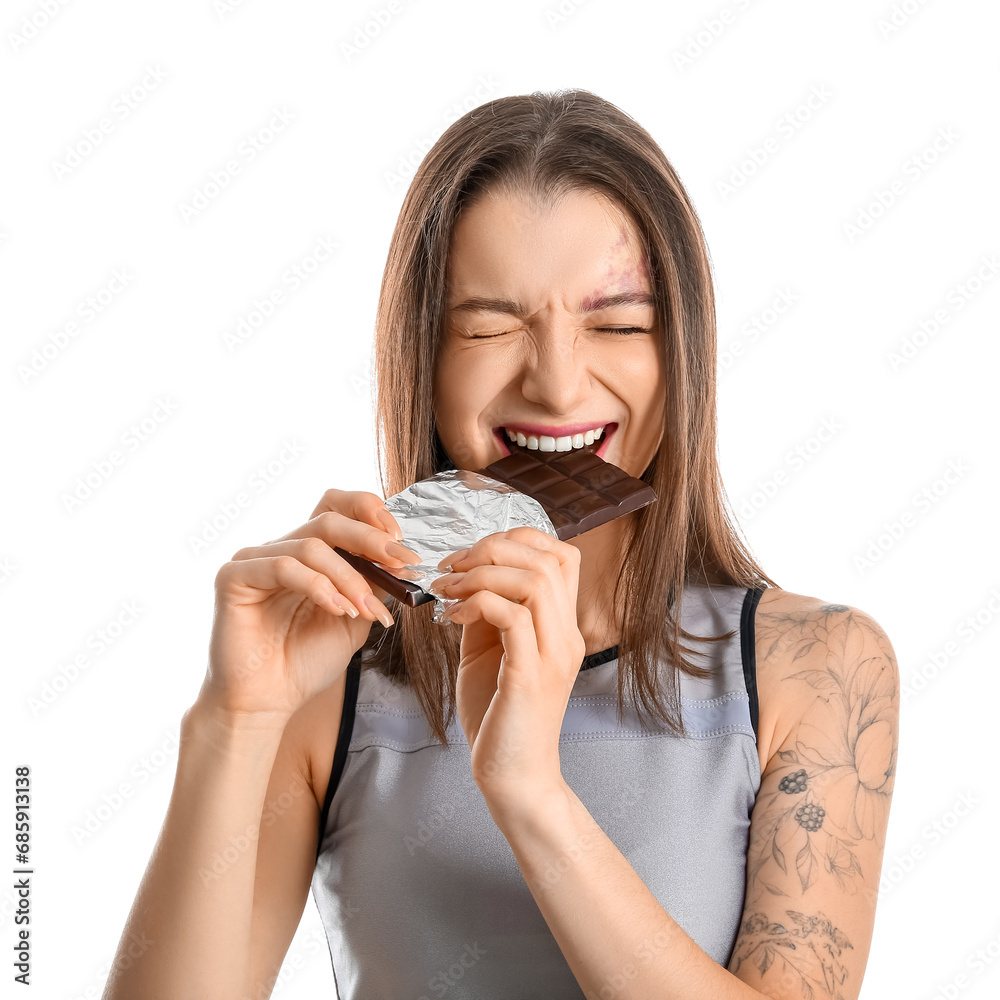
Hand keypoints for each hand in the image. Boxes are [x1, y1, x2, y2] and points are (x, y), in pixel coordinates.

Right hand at [204, 489, 419, 722]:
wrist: (270, 701)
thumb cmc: (305, 661)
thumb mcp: (355, 616)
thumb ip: (373, 583)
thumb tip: (399, 558)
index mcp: (308, 553)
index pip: (336, 508)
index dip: (369, 512)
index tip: (400, 540)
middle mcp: (281, 549)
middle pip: (328, 519)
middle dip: (370, 539)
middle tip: (399, 562)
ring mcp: (254, 560)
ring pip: (311, 546)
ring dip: (349, 577)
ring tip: (364, 609)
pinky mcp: (233, 577)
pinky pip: (282, 566)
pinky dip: (318, 586)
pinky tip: (337, 610)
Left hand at [434, 527, 583, 821]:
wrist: (513, 778)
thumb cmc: (498, 716)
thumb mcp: (489, 652)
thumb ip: (485, 613)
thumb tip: (464, 576)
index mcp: (561, 626)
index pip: (561, 555)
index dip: (517, 539)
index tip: (471, 556)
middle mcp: (566, 635)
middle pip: (549, 559)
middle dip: (492, 549)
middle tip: (452, 567)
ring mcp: (552, 655)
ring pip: (534, 581)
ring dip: (481, 574)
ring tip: (447, 590)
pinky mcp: (530, 677)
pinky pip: (513, 617)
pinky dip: (477, 604)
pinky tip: (452, 617)